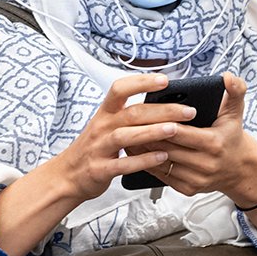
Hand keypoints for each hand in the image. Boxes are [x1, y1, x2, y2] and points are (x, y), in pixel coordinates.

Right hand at [48, 72, 196, 202]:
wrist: (68, 175)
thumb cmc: (93, 148)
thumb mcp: (106, 126)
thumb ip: (129, 115)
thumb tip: (163, 105)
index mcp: (104, 113)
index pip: (119, 89)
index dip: (141, 82)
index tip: (164, 80)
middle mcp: (101, 127)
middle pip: (132, 113)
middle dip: (162, 110)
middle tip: (188, 111)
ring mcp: (99, 148)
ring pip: (126, 136)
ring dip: (152, 131)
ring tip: (175, 130)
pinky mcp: (101, 169)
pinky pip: (123, 164)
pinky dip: (143, 160)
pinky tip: (161, 157)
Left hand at [135, 72, 256, 204]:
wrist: (239, 168)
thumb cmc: (231, 137)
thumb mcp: (236, 112)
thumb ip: (235, 91)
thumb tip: (228, 77)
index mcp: (214, 143)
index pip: (179, 132)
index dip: (161, 122)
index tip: (143, 113)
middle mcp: (206, 164)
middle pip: (167, 147)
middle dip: (146, 135)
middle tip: (127, 124)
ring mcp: (196, 179)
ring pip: (161, 163)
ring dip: (142, 150)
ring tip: (127, 135)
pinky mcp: (188, 189)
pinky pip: (161, 176)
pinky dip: (147, 163)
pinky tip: (137, 152)